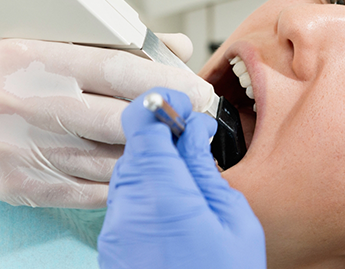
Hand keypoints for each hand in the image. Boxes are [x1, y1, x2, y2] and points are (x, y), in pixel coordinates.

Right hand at [0, 32, 211, 208]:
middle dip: (166, 119)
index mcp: (27, 57)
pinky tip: (140, 169)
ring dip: (149, 153)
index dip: (161, 80)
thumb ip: (107, 40)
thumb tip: (171, 46)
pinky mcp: (13, 185)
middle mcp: (19, 102)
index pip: (111, 68)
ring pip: (104, 159)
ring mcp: (15, 149)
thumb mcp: (38, 36)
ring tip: (177, 142)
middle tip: (199, 117)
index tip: (194, 87)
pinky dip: (118, 180)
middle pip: (114, 117)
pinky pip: (83, 189)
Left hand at [98, 87, 265, 268]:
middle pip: (134, 142)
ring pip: (130, 168)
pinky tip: (172, 207)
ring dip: (155, 163)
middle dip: (163, 136)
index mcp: (161, 190)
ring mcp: (115, 223)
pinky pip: (126, 196)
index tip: (180, 105)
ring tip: (188, 182)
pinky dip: (146, 188)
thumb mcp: (233, 222)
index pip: (141, 120)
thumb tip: (193, 132)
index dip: (160, 104)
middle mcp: (128, 202)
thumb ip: (206, 168)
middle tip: (192, 145)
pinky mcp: (112, 240)